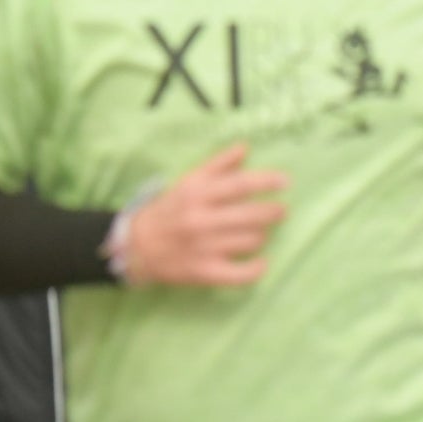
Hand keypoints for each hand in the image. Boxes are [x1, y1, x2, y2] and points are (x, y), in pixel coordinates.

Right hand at [117, 144, 286, 287]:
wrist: (136, 247)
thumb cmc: (169, 210)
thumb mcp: (188, 182)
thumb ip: (218, 164)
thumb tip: (245, 147)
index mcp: (197, 194)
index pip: (240, 184)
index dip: (267, 181)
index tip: (286, 181)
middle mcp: (201, 220)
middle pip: (250, 214)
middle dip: (272, 211)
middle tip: (281, 210)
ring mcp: (204, 248)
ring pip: (249, 241)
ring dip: (261, 235)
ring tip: (259, 232)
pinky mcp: (204, 272)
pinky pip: (240, 274)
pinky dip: (256, 269)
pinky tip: (262, 263)